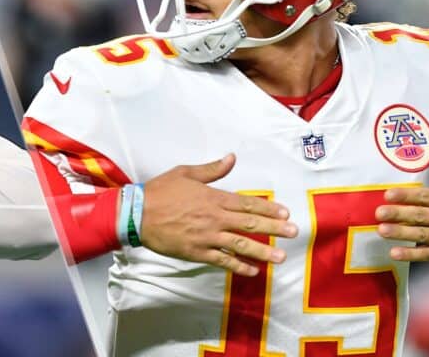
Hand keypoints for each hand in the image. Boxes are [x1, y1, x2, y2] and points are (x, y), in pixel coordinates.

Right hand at [140, 154, 297, 275]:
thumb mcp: (185, 173)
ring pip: (240, 245)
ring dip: (262, 251)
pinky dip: (238, 266)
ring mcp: (206, 237)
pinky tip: (252, 271)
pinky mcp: (197, 252)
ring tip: (280, 257)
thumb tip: (231, 158)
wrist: (136, 214)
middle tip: (293, 233)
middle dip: (273, 229)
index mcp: (212, 197)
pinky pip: (222, 261)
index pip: (247, 204)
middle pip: (249, 224)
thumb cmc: (159, 191)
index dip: (268, 209)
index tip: (284, 213)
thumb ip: (212, 169)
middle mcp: (214, 218)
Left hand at [376, 141, 428, 262]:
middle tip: (379, 213)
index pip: (426, 197)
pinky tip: (396, 253)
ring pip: (423, 235)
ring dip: (401, 234)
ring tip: (383, 230)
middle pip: (421, 216)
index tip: (388, 194)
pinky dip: (412, 255)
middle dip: (398, 214)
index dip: (406, 195)